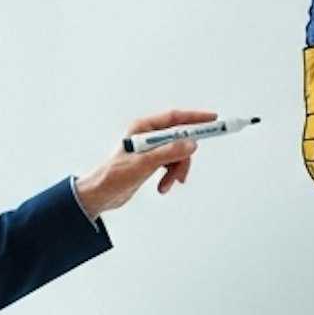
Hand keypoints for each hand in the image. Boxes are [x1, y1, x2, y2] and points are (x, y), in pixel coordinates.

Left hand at [73, 107, 216, 214]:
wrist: (101, 196)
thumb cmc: (113, 176)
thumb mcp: (143, 164)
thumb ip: (168, 152)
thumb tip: (191, 144)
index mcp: (142, 128)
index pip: (174, 118)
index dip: (194, 118)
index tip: (212, 120)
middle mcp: (147, 136)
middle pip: (179, 140)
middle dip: (182, 158)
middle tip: (181, 174)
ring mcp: (150, 150)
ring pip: (177, 155)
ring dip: (176, 171)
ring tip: (166, 185)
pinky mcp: (151, 163)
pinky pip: (171, 165)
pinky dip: (170, 177)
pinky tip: (163, 187)